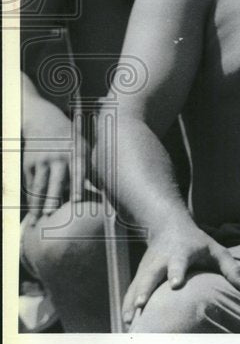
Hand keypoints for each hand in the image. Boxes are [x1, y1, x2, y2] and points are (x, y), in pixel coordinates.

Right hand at [22, 99, 83, 224]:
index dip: (76, 186)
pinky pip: (31, 184)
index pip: (76, 172)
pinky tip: (32, 213)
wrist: (45, 122)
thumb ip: (92, 168)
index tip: (75, 201)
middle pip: (54, 181)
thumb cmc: (73, 141)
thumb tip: (107, 190)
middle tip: (50, 215)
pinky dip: (32, 199)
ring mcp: (41, 160)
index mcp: (76, 153)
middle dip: (52, 198)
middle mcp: (57, 157)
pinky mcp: (28, 163)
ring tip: (37, 221)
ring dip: (37, 204)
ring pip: (39, 186)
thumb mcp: (85, 148)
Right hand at [122, 219, 239, 325]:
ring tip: (129, 322)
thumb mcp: (218, 251)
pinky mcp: (139, 275)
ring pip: (137, 285)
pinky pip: (131, 291)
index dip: (176, 272)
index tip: (175, 284)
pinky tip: (125, 324)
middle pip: (151, 275)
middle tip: (142, 304)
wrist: (169, 227)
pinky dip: (126, 306)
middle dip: (146, 289)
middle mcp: (161, 260)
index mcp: (182, 253)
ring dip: (131, 302)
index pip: (179, 263)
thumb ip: (232, 269)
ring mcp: (147, 268)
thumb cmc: (199, 244)